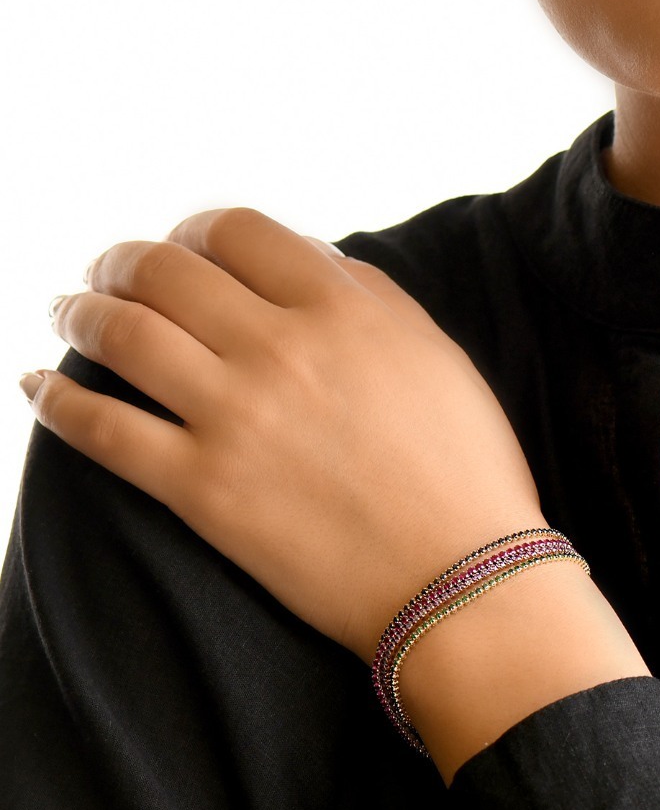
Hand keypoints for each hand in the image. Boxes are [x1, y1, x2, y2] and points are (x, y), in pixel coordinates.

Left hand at [25, 207, 548, 663]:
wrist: (461, 580)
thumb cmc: (466, 470)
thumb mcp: (438, 357)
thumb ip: (372, 296)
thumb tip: (308, 259)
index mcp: (343, 309)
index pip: (236, 231)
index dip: (194, 229)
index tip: (183, 246)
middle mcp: (281, 349)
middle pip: (162, 270)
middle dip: (122, 261)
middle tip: (110, 274)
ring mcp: (235, 418)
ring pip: (119, 335)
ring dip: (78, 313)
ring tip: (68, 314)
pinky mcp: (203, 490)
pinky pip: (102, 431)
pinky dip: (55, 402)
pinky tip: (37, 387)